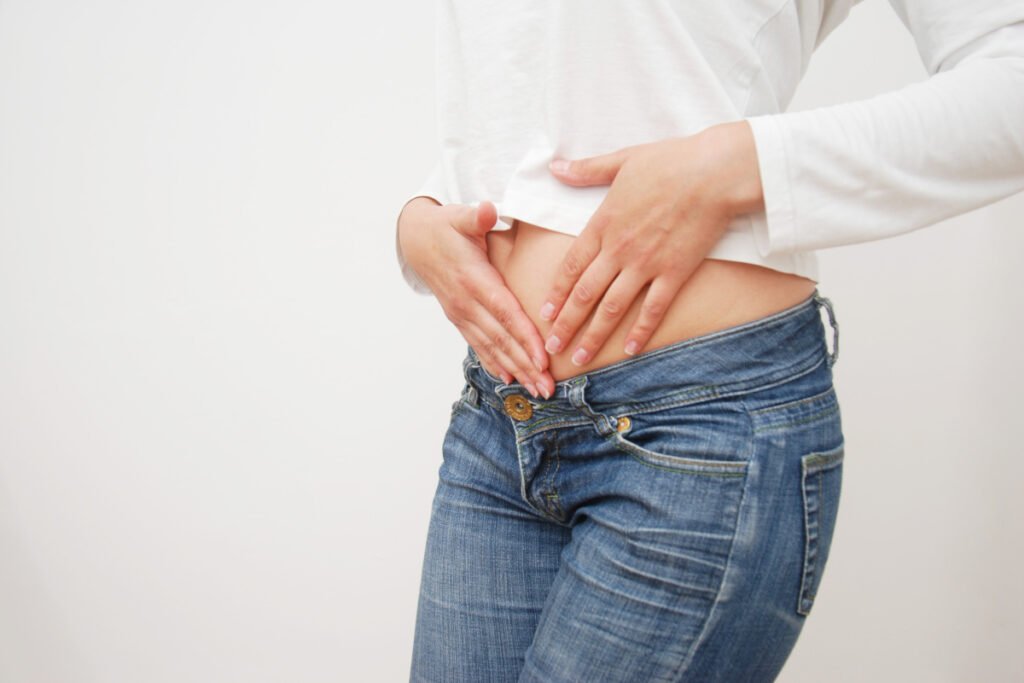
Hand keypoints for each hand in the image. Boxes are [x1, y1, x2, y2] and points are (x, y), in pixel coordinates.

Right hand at [398, 197, 554, 398]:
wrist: (416, 241)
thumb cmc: (446, 227)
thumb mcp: (460, 216)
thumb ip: (476, 216)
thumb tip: (488, 211)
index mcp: (474, 280)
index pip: (505, 313)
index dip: (524, 337)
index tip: (543, 358)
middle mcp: (467, 303)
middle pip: (502, 339)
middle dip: (526, 365)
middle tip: (549, 389)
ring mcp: (462, 314)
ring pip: (492, 348)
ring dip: (516, 371)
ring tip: (537, 391)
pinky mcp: (460, 318)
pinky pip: (480, 346)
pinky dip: (495, 364)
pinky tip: (511, 380)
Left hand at [538, 121, 765, 364]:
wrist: (715, 172)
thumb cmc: (671, 161)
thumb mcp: (622, 160)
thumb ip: (586, 170)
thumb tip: (555, 165)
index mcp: (603, 223)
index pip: (570, 267)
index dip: (556, 294)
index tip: (543, 315)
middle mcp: (619, 249)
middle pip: (584, 294)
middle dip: (565, 325)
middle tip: (550, 349)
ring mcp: (646, 264)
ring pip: (612, 308)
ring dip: (593, 336)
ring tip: (580, 358)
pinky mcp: (674, 273)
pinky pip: (653, 309)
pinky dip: (640, 331)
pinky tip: (630, 350)